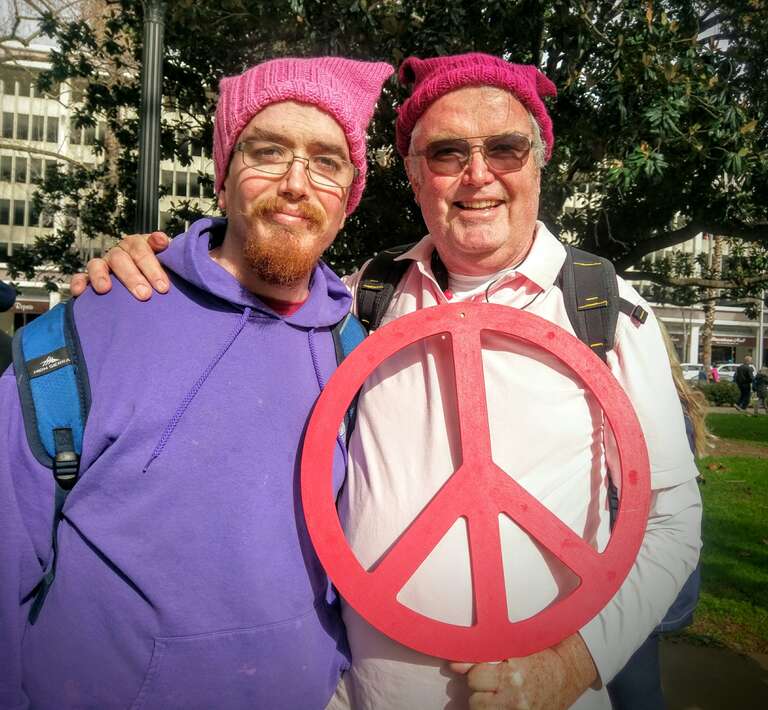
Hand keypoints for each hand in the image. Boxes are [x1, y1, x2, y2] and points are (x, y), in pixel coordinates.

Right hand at [69, 231, 170, 299]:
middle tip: (145, 295)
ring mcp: (104, 264)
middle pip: (121, 259)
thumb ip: (167, 252)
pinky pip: (80, 277)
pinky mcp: (90, 277)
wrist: (147, 280)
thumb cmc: (158, 270)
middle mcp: (120, 252)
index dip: (152, 266)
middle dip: (133, 277)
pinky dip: (78, 282)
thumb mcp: (166, 259)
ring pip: (98, 265)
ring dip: (101, 276)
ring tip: (105, 290)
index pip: (142, 249)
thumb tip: (163, 239)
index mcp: (137, 245)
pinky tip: (79, 291)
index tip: (162, 286)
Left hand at [450, 634, 596, 709]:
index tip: (487, 670)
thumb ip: (482, 656)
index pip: (475, 677)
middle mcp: (515, 698)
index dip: (477, 672)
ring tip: (497, 695)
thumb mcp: (512, 650)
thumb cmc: (540, 657)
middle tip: (492, 684)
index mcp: (512, 675)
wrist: (567, 674)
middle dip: (479, 691)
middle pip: (475, 700)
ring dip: (484, 703)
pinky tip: (500, 703)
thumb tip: (454, 665)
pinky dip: (493, 709)